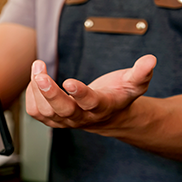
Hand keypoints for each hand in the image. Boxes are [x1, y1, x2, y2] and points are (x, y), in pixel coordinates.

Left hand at [26, 55, 156, 129]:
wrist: (110, 116)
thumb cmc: (120, 95)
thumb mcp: (134, 83)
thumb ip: (141, 73)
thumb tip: (151, 60)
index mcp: (103, 107)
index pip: (91, 103)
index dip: (80, 93)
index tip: (69, 81)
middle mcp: (82, 117)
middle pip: (63, 111)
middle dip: (50, 93)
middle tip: (40, 74)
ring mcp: (66, 121)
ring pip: (46, 112)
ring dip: (37, 89)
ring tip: (38, 67)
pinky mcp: (53, 120)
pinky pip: (36, 112)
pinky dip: (31, 95)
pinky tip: (35, 79)